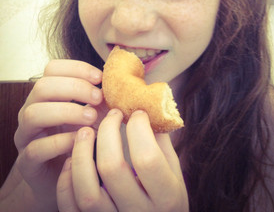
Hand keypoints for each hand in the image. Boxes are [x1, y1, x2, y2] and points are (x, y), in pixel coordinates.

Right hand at [13, 59, 106, 208]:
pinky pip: (37, 147)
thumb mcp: (94, 114)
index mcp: (47, 94)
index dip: (76, 68)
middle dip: (74, 88)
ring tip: (91, 118)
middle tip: (98, 98)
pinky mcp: (27, 162)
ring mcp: (26, 135)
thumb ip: (101, 97)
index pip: (52, 68)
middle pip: (42, 86)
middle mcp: (32, 110)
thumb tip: (120, 80)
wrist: (71, 179)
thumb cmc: (84, 140)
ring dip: (67, 112)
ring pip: (34, 113)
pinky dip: (61, 142)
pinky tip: (81, 140)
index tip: (100, 77)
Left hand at [57, 109, 188, 210]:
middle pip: (112, 167)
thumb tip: (147, 104)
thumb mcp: (173, 172)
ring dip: (82, 153)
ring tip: (85, 131)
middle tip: (112, 114)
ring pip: (87, 190)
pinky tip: (73, 159)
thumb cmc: (167, 199)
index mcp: (166, 197)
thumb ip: (160, 142)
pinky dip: (67, 180)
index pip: (147, 158)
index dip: (139, 129)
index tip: (137, 112)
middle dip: (108, 132)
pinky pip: (70, 206)